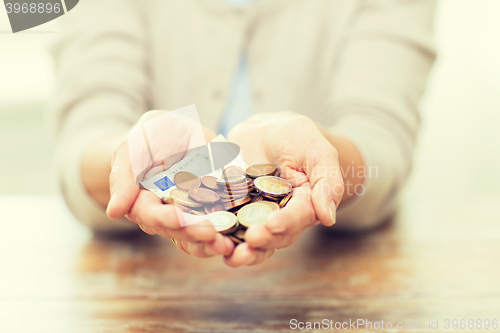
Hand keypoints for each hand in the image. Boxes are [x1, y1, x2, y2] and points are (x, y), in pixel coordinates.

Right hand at [105, 110, 234, 256]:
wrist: (179, 133)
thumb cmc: (152, 135)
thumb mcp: (136, 144)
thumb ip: (124, 175)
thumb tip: (115, 212)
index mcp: (142, 200)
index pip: (149, 214)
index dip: (163, 217)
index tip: (178, 218)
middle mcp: (165, 213)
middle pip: (176, 230)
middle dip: (193, 233)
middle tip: (211, 234)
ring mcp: (190, 215)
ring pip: (197, 237)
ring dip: (211, 243)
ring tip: (226, 244)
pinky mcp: (212, 211)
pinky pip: (218, 228)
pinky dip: (227, 234)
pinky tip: (238, 239)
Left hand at [224, 112, 343, 266]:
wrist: (265, 130)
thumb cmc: (297, 137)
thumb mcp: (317, 150)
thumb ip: (327, 181)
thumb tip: (328, 218)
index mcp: (305, 205)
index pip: (298, 218)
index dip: (286, 223)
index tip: (273, 224)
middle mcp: (281, 216)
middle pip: (274, 236)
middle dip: (262, 240)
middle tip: (250, 239)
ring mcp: (255, 216)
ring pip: (251, 239)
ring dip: (242, 250)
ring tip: (230, 254)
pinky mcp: (233, 211)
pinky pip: (227, 226)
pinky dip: (219, 235)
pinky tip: (208, 240)